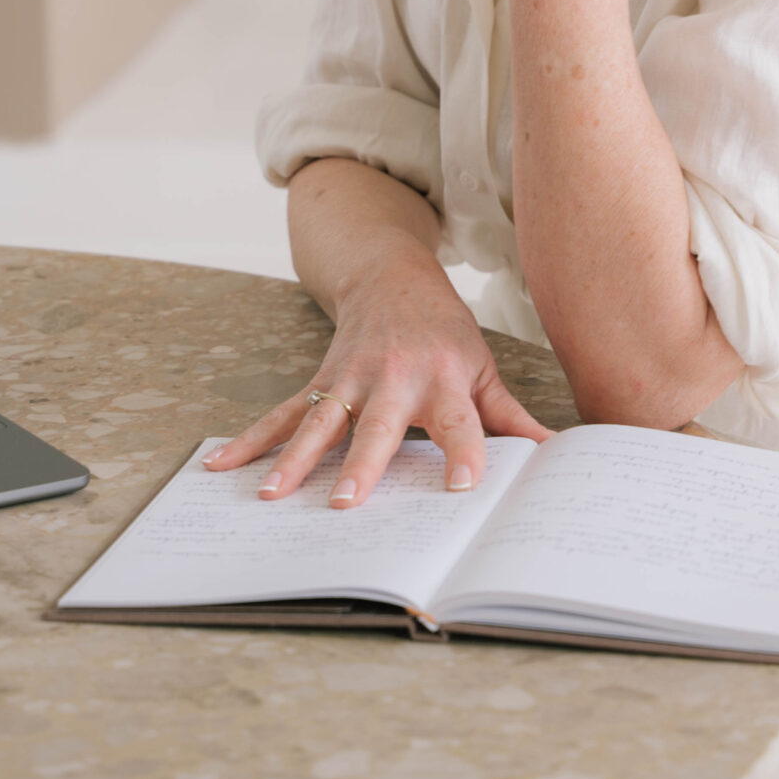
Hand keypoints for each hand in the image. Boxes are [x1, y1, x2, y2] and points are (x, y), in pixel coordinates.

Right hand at [202, 246, 551, 505]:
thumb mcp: (482, 368)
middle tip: (346, 502)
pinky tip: (221, 464)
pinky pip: (284, 413)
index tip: (463, 486)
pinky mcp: (321, 381)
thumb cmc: (445, 332)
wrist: (393, 276)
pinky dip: (252, 439)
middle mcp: (395, 379)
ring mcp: (351, 379)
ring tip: (270, 495)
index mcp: (443, 380)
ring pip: (321, 422)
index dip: (463, 452)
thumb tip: (557, 457)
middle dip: (363, 465)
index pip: (460, 422)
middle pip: (380, 427)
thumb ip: (511, 418)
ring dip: (294, 460)